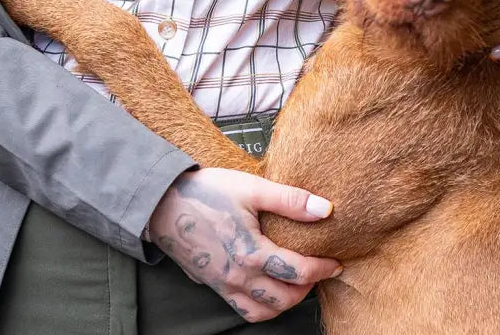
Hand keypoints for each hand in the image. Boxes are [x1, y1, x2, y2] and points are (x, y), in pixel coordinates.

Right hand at [147, 167, 341, 322]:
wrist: (164, 203)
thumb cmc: (208, 192)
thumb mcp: (252, 188)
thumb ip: (290, 201)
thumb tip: (325, 209)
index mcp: (251, 253)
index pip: (298, 272)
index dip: (323, 268)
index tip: (336, 262)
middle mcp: (239, 277)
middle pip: (285, 298)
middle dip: (308, 287)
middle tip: (319, 270)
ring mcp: (224, 285)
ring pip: (264, 311)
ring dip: (286, 302)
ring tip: (297, 282)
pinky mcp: (214, 285)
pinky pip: (243, 309)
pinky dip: (263, 307)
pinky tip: (268, 290)